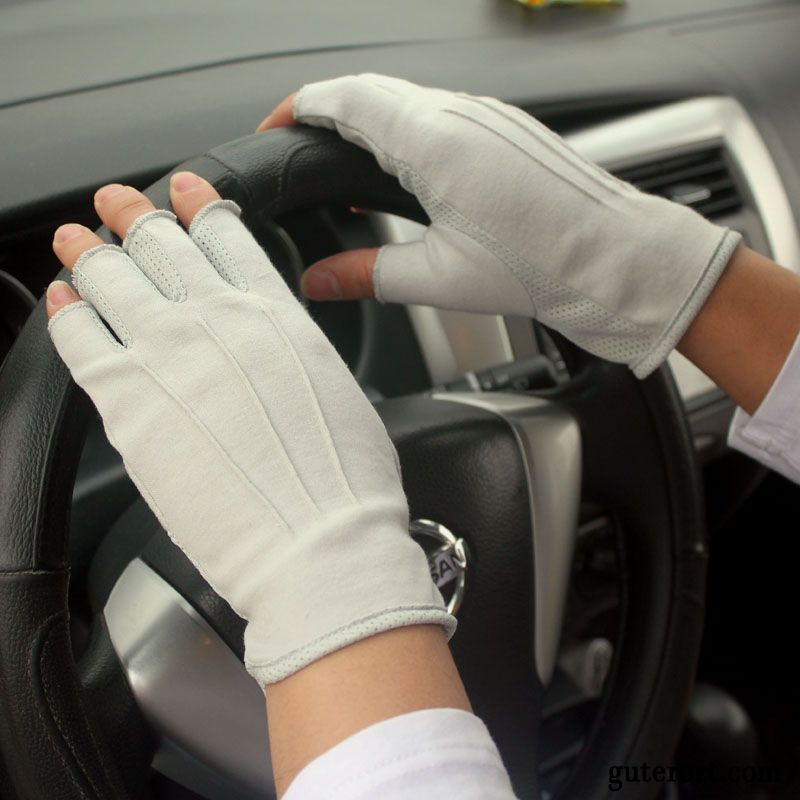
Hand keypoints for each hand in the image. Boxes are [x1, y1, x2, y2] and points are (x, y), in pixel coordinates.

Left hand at [46, 174, 453, 685]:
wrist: (320, 544)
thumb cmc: (346, 485)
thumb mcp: (338, 395)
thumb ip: (297, 360)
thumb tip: (280, 353)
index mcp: (278, 317)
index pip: (230, 240)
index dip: (201, 208)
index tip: (184, 190)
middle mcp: (221, 323)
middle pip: (164, 247)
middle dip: (138, 216)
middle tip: (119, 201)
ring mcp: (169, 357)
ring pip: (115, 280)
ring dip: (92, 251)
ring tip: (75, 237)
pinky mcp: (127, 404)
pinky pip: (80, 339)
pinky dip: (66, 313)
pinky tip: (61, 301)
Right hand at [258, 74, 740, 377]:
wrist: (616, 261)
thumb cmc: (546, 265)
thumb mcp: (440, 278)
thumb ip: (368, 274)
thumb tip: (318, 280)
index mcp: (436, 142)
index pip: (344, 99)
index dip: (297, 108)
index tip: (273, 129)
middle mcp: (460, 114)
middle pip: (370, 90)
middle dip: (325, 113)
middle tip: (301, 152)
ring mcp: (487, 115)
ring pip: (404, 97)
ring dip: (366, 122)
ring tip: (344, 168)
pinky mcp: (503, 129)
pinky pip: (437, 112)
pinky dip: (403, 131)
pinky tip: (400, 172)